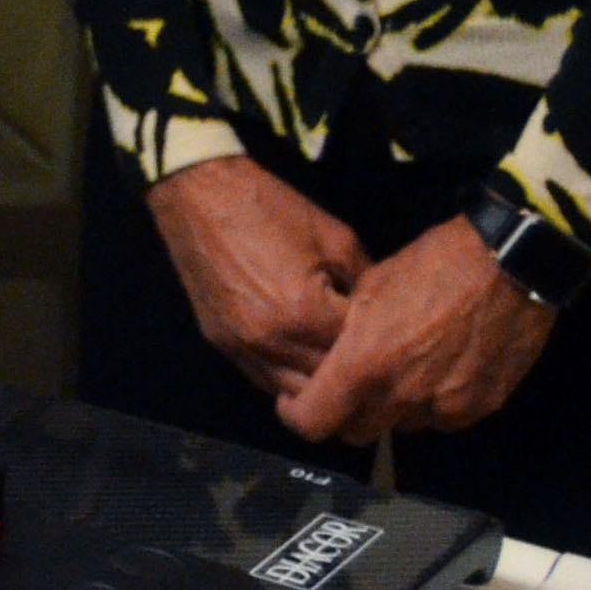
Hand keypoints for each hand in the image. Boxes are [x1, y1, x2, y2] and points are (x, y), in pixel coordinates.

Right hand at [140, 157, 362, 399]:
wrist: (199, 195)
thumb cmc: (271, 210)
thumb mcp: (337, 239)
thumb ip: (366, 284)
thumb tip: (384, 315)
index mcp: (304, 313)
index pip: (357, 355)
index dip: (379, 347)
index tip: (391, 337)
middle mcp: (272, 342)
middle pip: (327, 384)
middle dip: (352, 373)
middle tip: (371, 359)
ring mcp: (242, 348)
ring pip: (294, 394)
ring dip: (318, 385)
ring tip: (339, 370)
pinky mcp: (221, 345)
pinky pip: (263, 380)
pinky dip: (287, 380)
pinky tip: (304, 363)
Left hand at [279, 215, 556, 444]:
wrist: (510, 265)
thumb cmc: (432, 265)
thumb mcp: (370, 287)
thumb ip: (347, 334)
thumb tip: (334, 357)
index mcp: (365, 365)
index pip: (314, 422)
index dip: (296, 416)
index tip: (295, 402)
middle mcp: (403, 396)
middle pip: (358, 432)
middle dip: (346, 414)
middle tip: (349, 386)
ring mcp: (446, 407)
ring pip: (403, 426)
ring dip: (394, 408)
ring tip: (403, 369)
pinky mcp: (482, 407)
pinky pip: (443, 419)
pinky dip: (433, 404)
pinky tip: (440, 370)